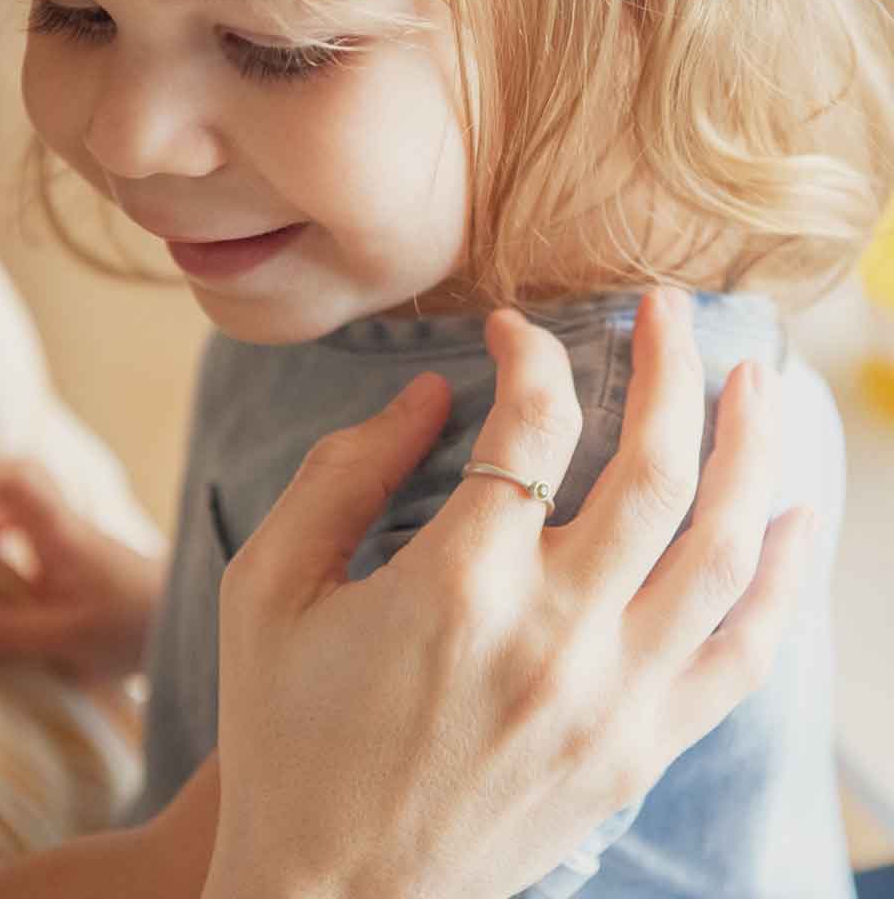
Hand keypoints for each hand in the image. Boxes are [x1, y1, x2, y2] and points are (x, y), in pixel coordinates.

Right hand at [0, 459, 163, 681]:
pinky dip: (2, 540)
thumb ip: (9, 633)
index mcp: (62, 533)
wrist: (186, 618)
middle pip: (15, 475)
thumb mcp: (69, 638)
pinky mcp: (72, 551)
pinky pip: (28, 527)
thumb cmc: (135, 625)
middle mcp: (64, 523)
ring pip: (20, 500)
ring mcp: (69, 534)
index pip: (17, 477)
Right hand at [204, 289, 813, 898]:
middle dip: (670, 366)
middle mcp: (554, 634)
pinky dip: (781, 575)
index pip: (534, 422)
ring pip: (724, 548)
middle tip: (669, 309)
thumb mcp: (267, 589)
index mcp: (456, 585)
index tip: (512, 331)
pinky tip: (791, 513)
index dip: (530, 353)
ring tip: (753, 382)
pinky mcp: (639, 751)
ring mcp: (613, 699)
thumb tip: (429, 393)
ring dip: (749, 449)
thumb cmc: (285, 738)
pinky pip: (743, 651)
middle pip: (655, 466)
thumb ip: (340, 473)